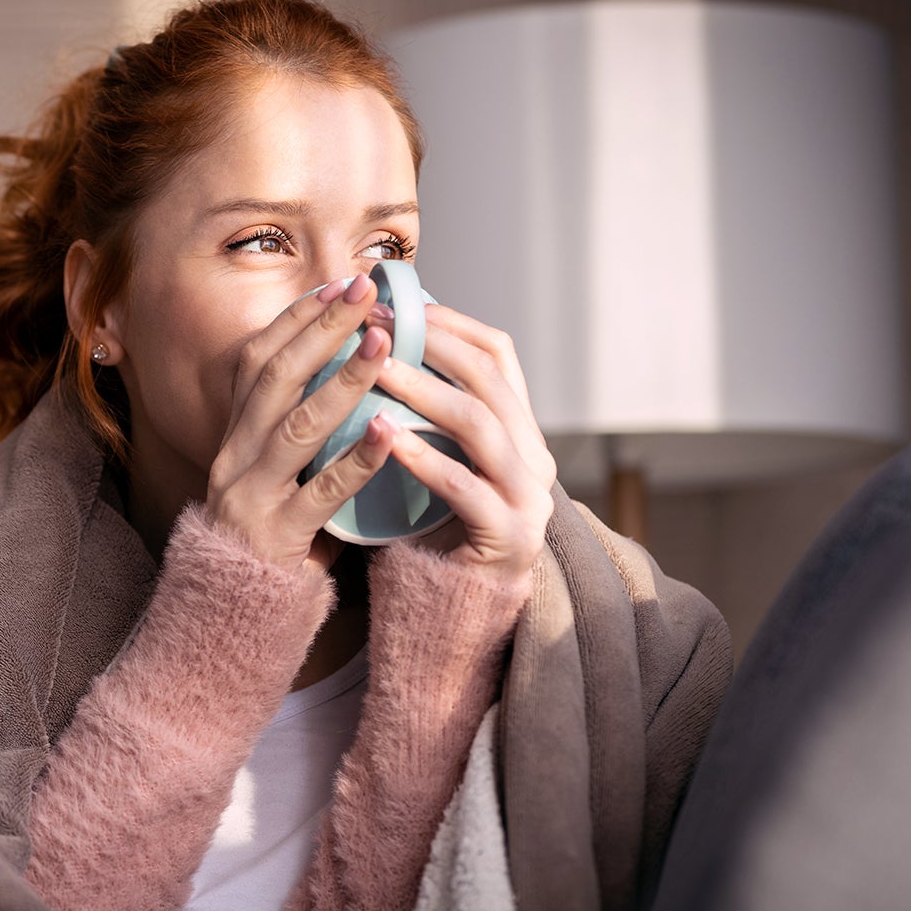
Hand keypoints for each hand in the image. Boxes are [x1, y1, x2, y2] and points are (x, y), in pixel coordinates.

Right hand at [204, 277, 399, 571]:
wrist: (236, 609)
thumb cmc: (275, 531)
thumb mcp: (278, 468)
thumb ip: (302, 423)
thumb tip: (352, 363)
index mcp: (235, 434)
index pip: (258, 359)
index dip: (297, 318)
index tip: (338, 283)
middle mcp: (235, 456)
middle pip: (274, 377)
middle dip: (321, 329)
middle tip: (365, 291)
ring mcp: (251, 496)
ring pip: (295, 427)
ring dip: (343, 382)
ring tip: (384, 346)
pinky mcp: (276, 536)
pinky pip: (319, 494)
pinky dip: (356, 460)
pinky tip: (390, 432)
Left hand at [370, 302, 556, 585]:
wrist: (452, 609)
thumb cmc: (433, 526)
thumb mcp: (438, 457)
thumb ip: (427, 411)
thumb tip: (379, 342)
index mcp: (520, 429)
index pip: (498, 354)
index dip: (450, 323)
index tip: (396, 302)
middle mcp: (535, 457)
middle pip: (489, 380)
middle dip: (432, 346)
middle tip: (376, 326)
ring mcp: (528, 498)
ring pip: (480, 427)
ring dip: (423, 392)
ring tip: (376, 371)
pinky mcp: (508, 538)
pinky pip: (463, 488)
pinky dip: (424, 458)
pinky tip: (386, 437)